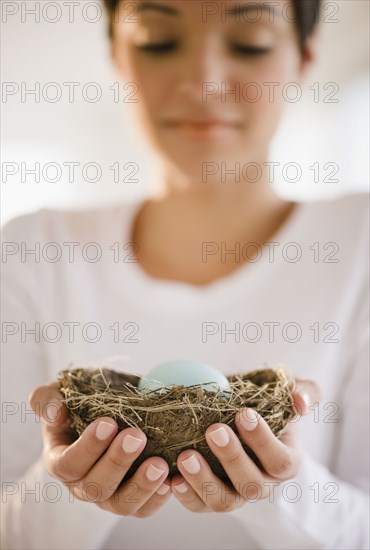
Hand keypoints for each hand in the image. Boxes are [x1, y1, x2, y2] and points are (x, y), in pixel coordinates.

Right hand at [29, 381, 170, 517]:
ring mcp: (108, 495)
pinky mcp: (132, 498)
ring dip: (141, 485)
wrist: (106, 408)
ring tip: (160, 464)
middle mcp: (82, 484)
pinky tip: (171, 480)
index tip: (109, 423)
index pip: (69, 463)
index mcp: (60, 460)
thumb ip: (47, 400)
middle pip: (95, 487)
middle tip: (137, 436)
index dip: (88, 447)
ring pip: (121, 504)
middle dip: (117, 462)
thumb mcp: (58, 394)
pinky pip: (144, 509)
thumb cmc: (80, 401)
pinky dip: (157, 498)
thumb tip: (55, 414)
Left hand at [170, 377, 321, 512]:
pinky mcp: (210, 499)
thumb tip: (301, 402)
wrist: (242, 419)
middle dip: (232, 458)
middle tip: (214, 430)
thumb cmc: (268, 404)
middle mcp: (263, 484)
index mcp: (285, 462)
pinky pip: (199, 506)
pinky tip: (172, 479)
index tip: (243, 413)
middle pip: (252, 485)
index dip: (262, 440)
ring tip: (186, 456)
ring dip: (204, 480)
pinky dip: (185, 495)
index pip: (280, 460)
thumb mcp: (290, 392)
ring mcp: (236, 495)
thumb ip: (304, 392)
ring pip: (224, 501)